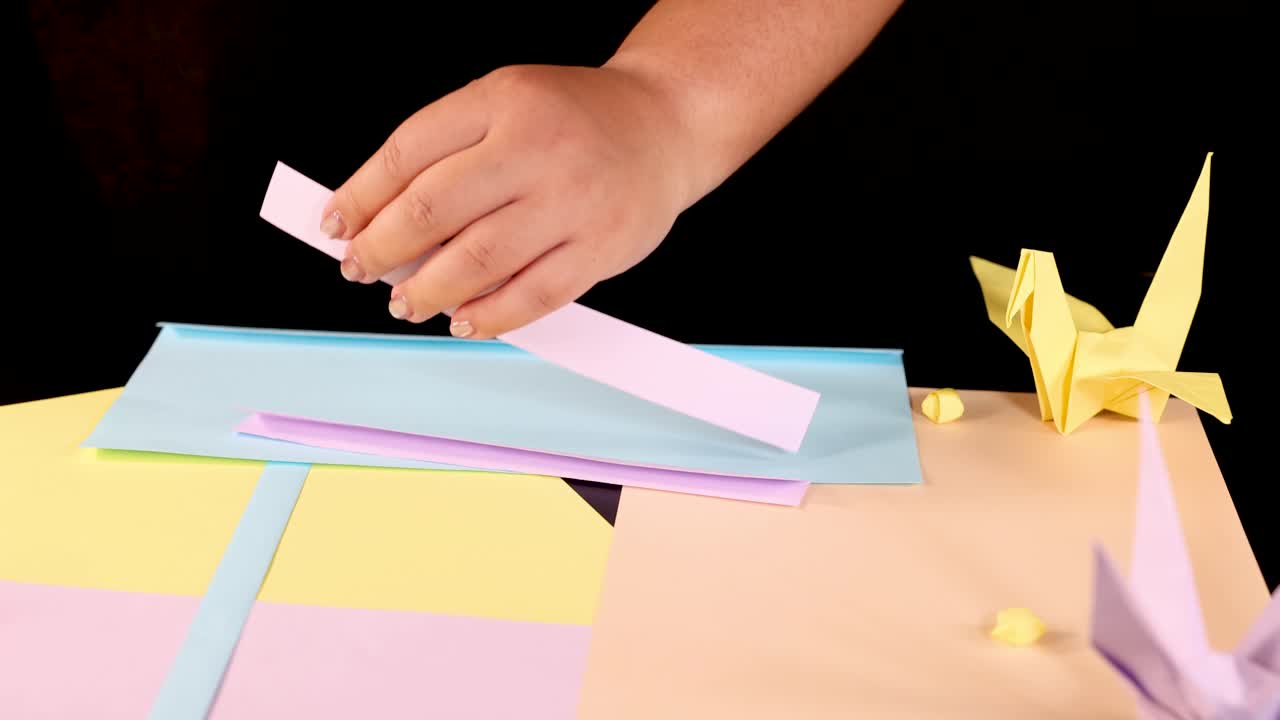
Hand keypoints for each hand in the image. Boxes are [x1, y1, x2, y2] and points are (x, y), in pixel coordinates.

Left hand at [320, 63, 691, 338]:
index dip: (361, 197)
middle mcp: (536, 147)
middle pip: (434, 208)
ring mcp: (572, 199)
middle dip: (383, 248)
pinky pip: (535, 294)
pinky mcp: (601, 246)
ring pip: (479, 259)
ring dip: (428, 290)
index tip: (336, 226)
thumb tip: (377, 220)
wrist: (665, 123)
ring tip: (406, 301)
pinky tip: (465, 321)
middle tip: (362, 268)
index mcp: (502, 102)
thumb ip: (447, 153)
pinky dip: (491, 316)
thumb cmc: (576, 120)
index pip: (409, 154)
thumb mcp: (505, 105)